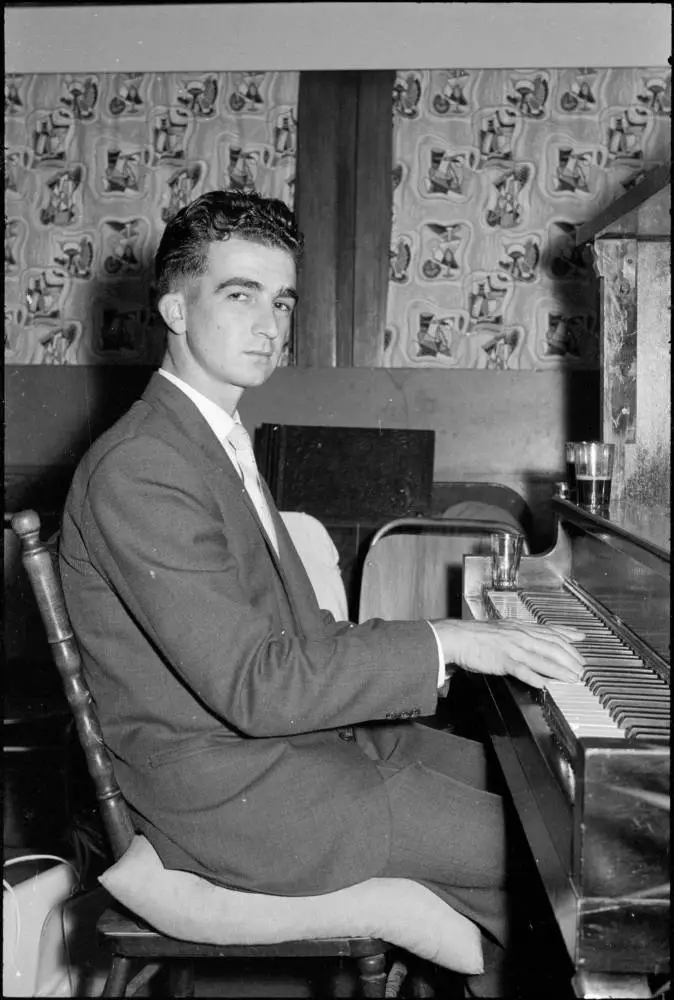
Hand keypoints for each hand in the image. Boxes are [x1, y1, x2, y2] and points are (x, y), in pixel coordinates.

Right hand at [431, 618, 584, 689]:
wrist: (457, 637)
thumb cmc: (476, 635)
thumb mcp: (501, 629)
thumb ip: (518, 635)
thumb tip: (530, 639)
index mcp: (520, 628)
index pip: (550, 630)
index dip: (568, 635)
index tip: (581, 639)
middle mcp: (520, 636)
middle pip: (552, 646)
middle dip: (571, 658)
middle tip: (582, 668)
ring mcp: (513, 648)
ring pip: (542, 658)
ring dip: (560, 670)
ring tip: (573, 678)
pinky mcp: (503, 660)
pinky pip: (522, 670)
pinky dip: (534, 677)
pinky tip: (544, 684)